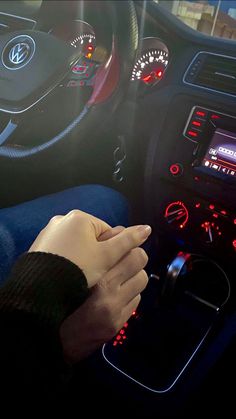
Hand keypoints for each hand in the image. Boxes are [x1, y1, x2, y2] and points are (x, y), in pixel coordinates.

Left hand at [29, 210, 150, 287]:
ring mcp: (49, 232)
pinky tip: (67, 274)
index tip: (108, 267)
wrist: (42, 288)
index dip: (112, 251)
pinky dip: (67, 261)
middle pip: (91, 238)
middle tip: (96, 273)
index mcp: (79, 217)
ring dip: (82, 258)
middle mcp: (62, 219)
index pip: (108, 232)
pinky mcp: (39, 246)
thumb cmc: (79, 268)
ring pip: (76, 246)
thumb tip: (147, 228)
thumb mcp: (107, 256)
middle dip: (97, 254)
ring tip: (81, 276)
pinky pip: (62, 251)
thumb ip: (128, 241)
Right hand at [60, 226, 150, 362]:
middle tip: (125, 257)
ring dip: (134, 275)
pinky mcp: (119, 323)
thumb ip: (93, 255)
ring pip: (142, 279)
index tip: (125, 241)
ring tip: (121, 277)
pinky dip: (130, 293)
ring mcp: (116, 310)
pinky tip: (117, 294)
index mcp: (93, 276)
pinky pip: (136, 300)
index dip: (127, 242)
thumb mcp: (71, 273)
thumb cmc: (56, 300)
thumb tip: (115, 236)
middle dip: (134, 255)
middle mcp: (108, 292)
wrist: (49, 339)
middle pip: (139, 259)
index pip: (127, 249)